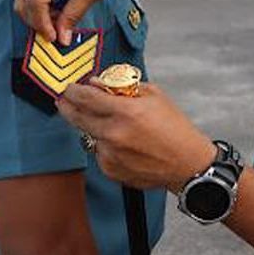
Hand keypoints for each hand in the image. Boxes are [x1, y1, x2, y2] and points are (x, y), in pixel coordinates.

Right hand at [14, 0, 118, 44]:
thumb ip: (74, 14)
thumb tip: (61, 37)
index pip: (36, 3)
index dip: (43, 25)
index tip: (55, 39)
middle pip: (24, 3)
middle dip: (39, 22)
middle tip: (60, 31)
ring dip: (38, 14)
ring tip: (61, 16)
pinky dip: (37, 4)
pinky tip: (56, 5)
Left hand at [57, 79, 216, 190]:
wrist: (187, 163)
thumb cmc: (174, 128)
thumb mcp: (154, 96)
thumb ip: (123, 87)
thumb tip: (96, 84)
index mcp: (125, 112)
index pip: (85, 97)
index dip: (73, 91)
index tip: (69, 88)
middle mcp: (114, 134)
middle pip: (76, 117)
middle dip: (68, 106)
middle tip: (66, 101)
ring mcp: (110, 154)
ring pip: (87, 135)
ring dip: (91, 127)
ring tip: (111, 125)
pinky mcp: (111, 170)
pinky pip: (98, 153)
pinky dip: (104, 146)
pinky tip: (122, 144)